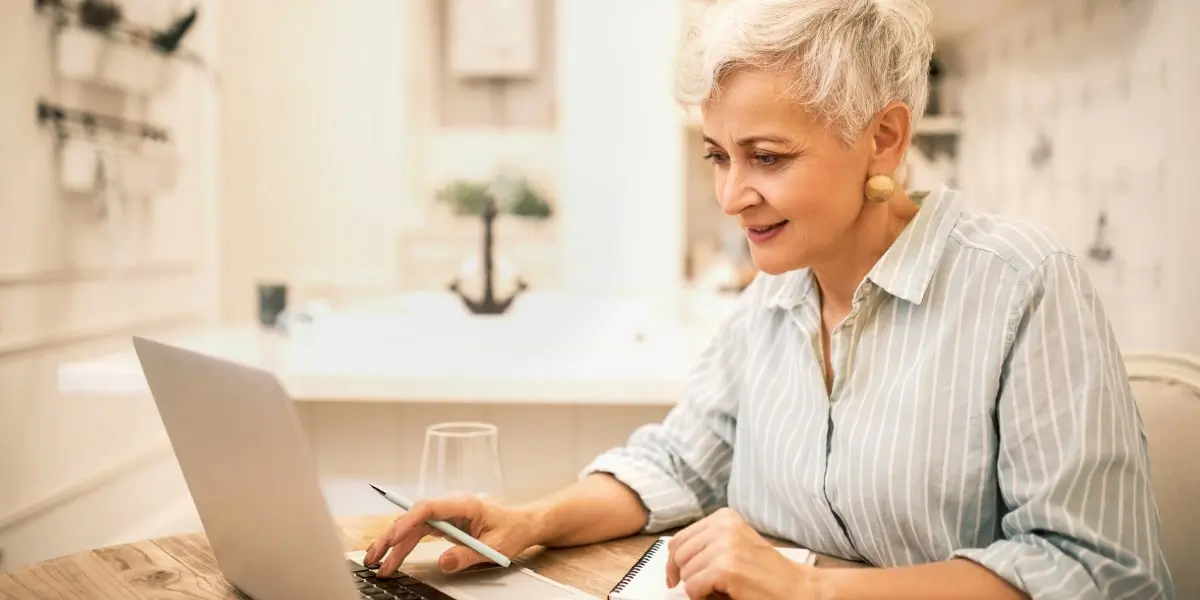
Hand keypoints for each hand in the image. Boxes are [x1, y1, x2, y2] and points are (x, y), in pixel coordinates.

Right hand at [364, 495, 541, 576]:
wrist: (522, 524)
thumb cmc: (512, 530)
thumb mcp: (495, 547)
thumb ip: (468, 555)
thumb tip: (444, 563)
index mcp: (464, 504)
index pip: (429, 508)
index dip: (408, 521)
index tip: (394, 537)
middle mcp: (450, 506)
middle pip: (414, 517)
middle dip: (391, 536)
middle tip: (375, 556)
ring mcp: (445, 514)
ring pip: (412, 526)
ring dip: (393, 543)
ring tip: (376, 563)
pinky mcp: (443, 524)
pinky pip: (418, 532)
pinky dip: (403, 545)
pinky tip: (391, 557)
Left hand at [665, 508, 830, 599]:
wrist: (797, 588)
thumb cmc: (766, 572)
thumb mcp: (734, 545)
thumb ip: (707, 544)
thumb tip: (672, 560)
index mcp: (724, 517)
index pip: (680, 538)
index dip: (673, 561)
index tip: (674, 575)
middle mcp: (723, 526)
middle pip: (677, 554)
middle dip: (682, 575)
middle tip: (696, 588)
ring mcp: (724, 546)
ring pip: (685, 573)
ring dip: (697, 588)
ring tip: (720, 589)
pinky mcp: (726, 568)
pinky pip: (693, 587)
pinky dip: (701, 596)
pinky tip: (722, 594)